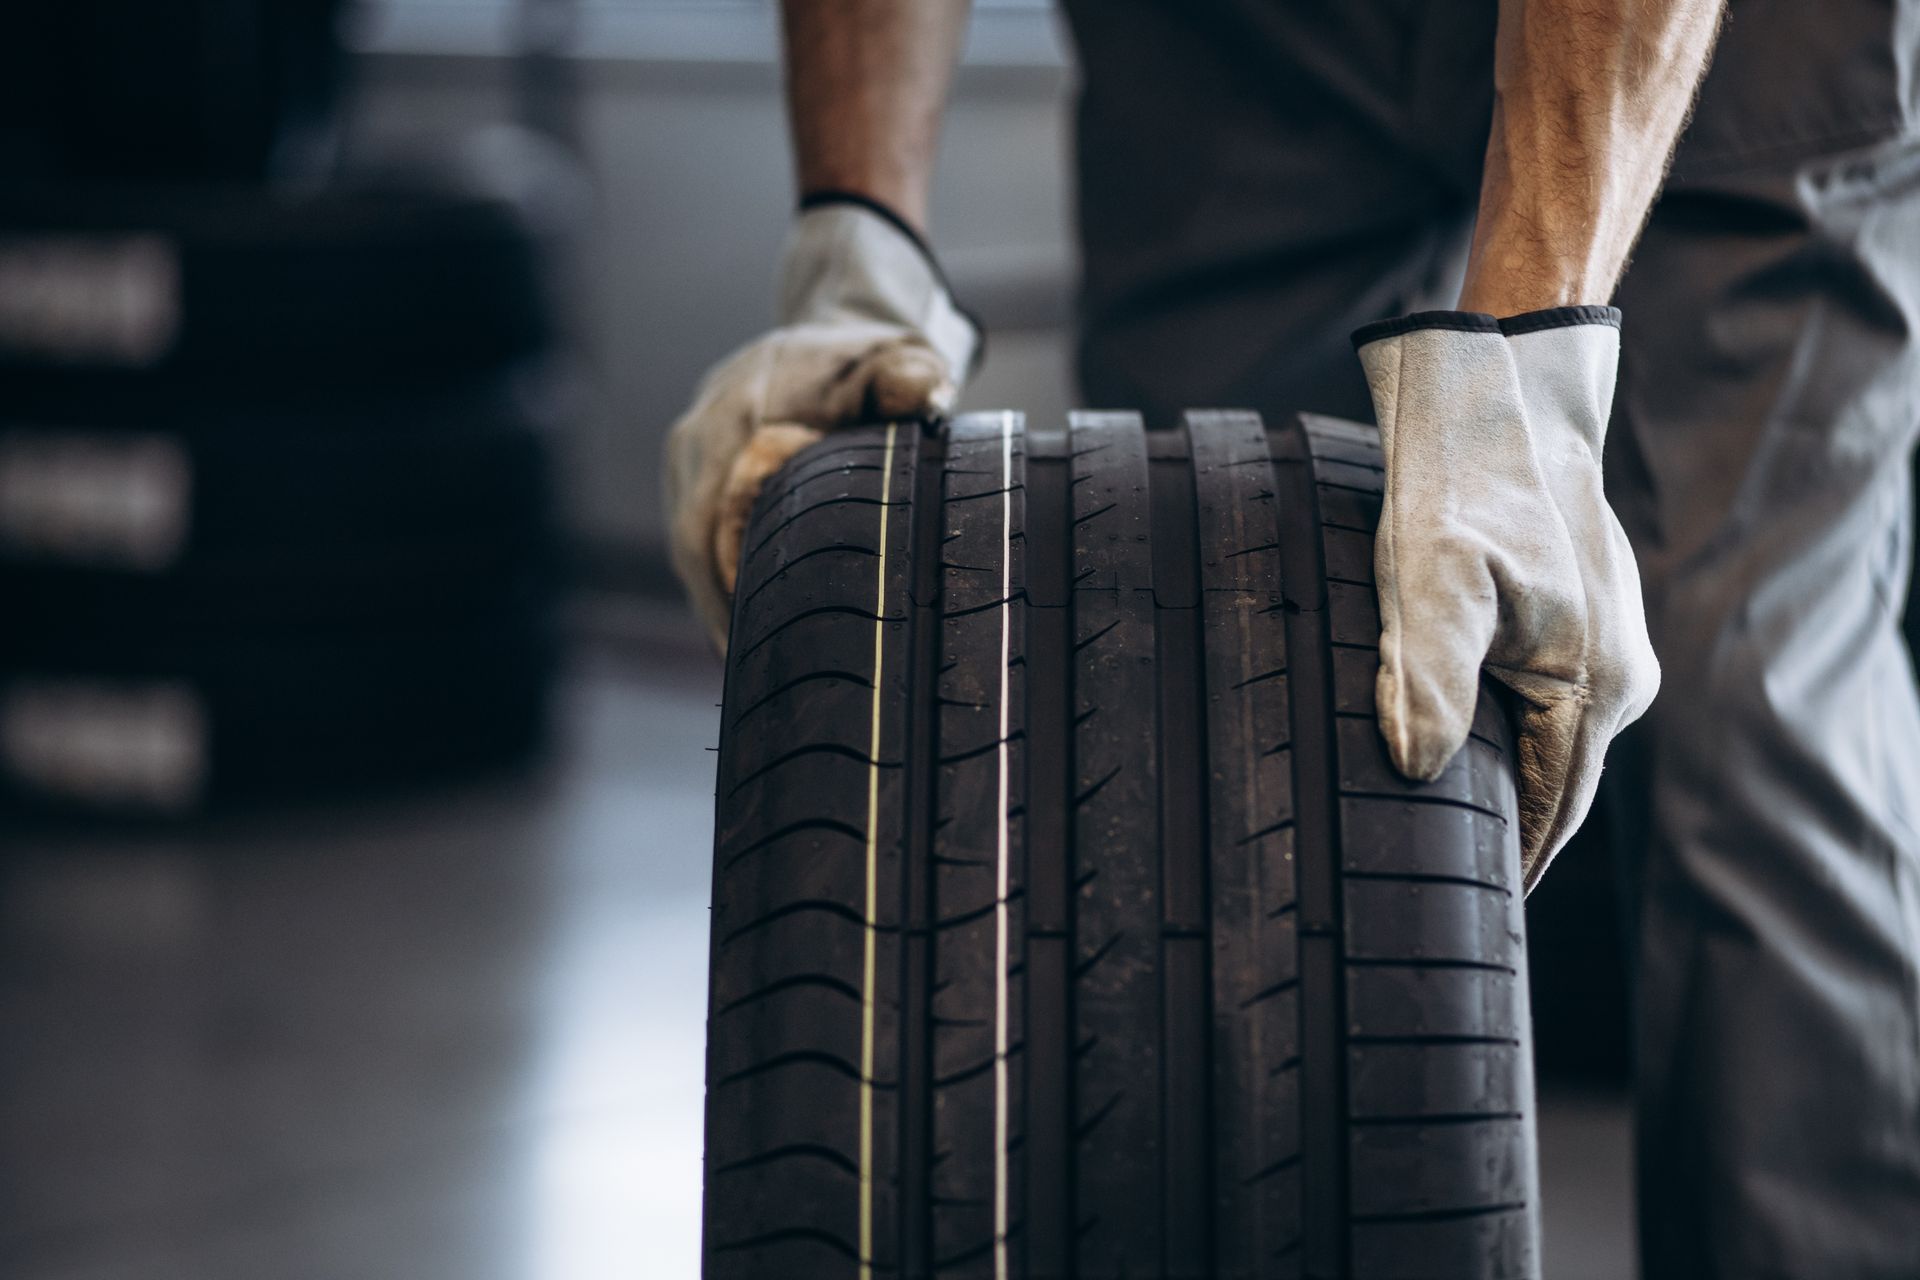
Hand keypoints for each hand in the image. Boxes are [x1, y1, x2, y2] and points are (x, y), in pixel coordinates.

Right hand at [663, 199, 979, 649]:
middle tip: (754, 678)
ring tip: (751, 670)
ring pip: (690, 546)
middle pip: (693, 545)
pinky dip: (719, 579)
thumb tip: (922, 392)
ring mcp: (688, 455)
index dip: (726, 584)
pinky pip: (697, 536)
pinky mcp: (693, 470)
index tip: (749, 641)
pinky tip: (748, 629)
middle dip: (719, 612)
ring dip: (717, 602)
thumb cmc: (872, 357)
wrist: (831, 327)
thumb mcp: (901, 359)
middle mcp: (697, 437)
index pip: (712, 519)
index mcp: (737, 418)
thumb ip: (911, 375)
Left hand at [1354, 307, 1658, 885]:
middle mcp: (1616, 677)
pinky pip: (1539, 703)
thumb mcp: (1430, 583)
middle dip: (1503, 833)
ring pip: (1543, 744)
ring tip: (1437, 834)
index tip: (1468, 918)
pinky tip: (1453, 748)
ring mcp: (1603, 648)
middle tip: (1437, 888)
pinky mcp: (1577, 622)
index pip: (1555, 813)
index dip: (1512, 866)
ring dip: (1497, 781)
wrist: (1497, 399)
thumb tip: (1420, 771)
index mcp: (1596, 686)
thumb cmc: (1462, 488)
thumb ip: (1427, 680)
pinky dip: (1499, 732)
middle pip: (1552, 786)